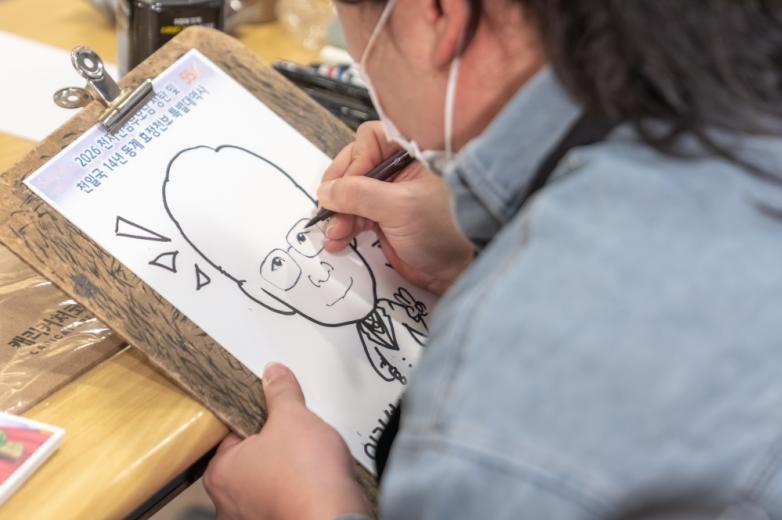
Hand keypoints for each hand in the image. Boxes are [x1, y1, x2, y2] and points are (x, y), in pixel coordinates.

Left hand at [203, 363, 368, 519]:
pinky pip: (282, 501)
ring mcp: (251, 519)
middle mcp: (227, 503)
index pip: (229, 434)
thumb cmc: (305, 480)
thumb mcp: (292, 417)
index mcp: (220, 472)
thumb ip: (280, 392)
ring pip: (264, 483)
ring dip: (282, 471)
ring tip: (304, 458)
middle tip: (291, 435)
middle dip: (270, 446)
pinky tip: (311, 480)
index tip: (267, 413)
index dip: (252, 420)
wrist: (333, 516)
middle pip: (247, 460)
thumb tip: (274, 376)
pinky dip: (295, 491)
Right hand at [317, 121, 473, 295]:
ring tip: (334, 234)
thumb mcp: (401, 207)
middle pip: (356, 168)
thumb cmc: (450, 229)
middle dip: (340, 192)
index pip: (370, 140)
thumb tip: (327, 190)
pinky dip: (345, 227)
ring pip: (353, 195)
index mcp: (412, 153)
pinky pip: (357, 217)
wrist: (465, 269)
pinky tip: (337, 240)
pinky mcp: (388, 220)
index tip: (345, 188)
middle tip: (330, 211)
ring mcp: (393, 195)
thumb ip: (360, 194)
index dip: (353, 162)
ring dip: (338, 213)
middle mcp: (402, 170)